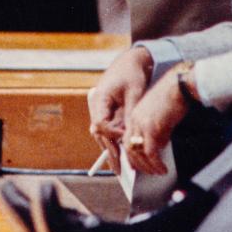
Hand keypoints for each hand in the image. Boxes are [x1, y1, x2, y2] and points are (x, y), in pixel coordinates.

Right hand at [87, 46, 152, 174]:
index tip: (127, 141)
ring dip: (110, 149)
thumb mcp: (134, 95)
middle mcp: (96, 104)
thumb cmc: (133, 74)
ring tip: (119, 169)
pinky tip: (119, 155)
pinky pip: (107, 129)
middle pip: (99, 132)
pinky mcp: (106, 109)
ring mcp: (100, 107)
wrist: (131, 60)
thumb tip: (130, 138)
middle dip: (109, 151)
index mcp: (100, 98)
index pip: (101, 124)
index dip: (113, 135)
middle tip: (120, 171)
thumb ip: (130, 116)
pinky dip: (113, 141)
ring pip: (101, 133)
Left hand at [124, 69, 189, 174]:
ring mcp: (141, 124)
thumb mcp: (159, 116)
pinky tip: (163, 169)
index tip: (135, 166)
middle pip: (129, 148)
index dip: (130, 155)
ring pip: (138, 153)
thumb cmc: (173, 99)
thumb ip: (155, 131)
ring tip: (157, 172)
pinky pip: (150, 152)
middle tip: (147, 174)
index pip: (126, 139)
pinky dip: (156, 164)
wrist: (179, 86)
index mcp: (134, 115)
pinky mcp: (152, 128)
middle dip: (137, 165)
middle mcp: (134, 120)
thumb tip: (158, 148)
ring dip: (147, 167)